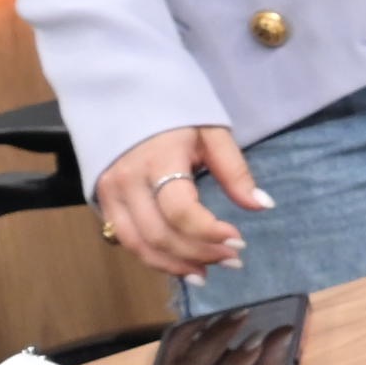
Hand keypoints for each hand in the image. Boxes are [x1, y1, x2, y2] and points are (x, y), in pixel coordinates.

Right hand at [96, 123, 269, 280]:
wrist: (123, 92)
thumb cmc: (174, 110)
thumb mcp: (212, 132)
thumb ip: (235, 171)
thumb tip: (262, 206)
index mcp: (158, 159)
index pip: (180, 211)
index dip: (210, 233)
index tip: (239, 242)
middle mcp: (127, 181)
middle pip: (159, 234)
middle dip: (198, 254)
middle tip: (232, 261)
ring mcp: (110, 193)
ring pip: (138, 245)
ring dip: (174, 264)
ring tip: (207, 272)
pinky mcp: (102, 201)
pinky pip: (126, 239)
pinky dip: (154, 257)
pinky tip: (180, 262)